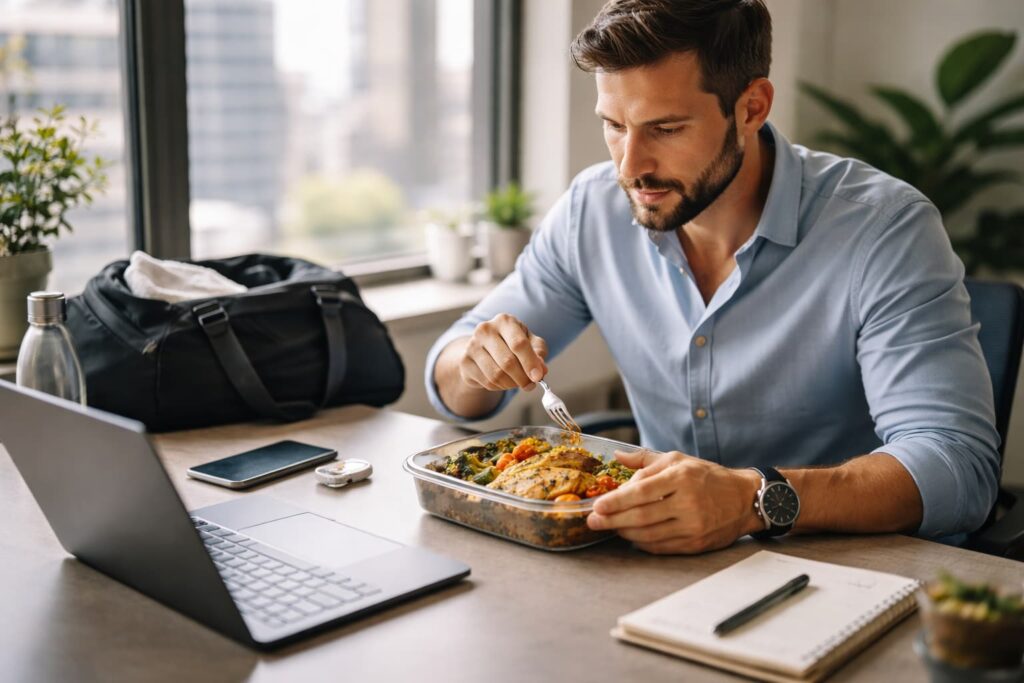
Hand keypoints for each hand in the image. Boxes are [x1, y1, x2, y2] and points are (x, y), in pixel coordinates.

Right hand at [459, 313, 548, 391]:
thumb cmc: (512, 343)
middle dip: (522, 378)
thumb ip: (539, 353)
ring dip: (511, 384)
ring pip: (496, 375)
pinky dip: (500, 387)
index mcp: (505, 321)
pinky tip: (504, 382)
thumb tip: (541, 370)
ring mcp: (472, 345)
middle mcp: (486, 329)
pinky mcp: (465, 361)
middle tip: (530, 385)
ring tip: (518, 383)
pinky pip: (487, 382)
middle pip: (507, 362)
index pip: (518, 344)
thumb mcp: (530, 343)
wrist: (484, 348)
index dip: (530, 363)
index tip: (538, 377)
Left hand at [587, 449, 764, 553]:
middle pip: (641, 516)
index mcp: (681, 477)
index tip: (598, 505)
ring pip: (649, 534)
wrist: (745, 499)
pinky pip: (661, 547)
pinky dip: (642, 543)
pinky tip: (631, 537)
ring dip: (624, 533)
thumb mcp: (679, 459)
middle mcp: (688, 502)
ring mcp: (693, 526)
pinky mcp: (696, 544)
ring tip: (610, 527)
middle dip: (613, 520)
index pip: (642, 492)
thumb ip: (645, 459)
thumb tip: (617, 456)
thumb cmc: (708, 476)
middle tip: (594, 521)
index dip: (616, 501)